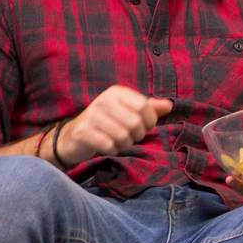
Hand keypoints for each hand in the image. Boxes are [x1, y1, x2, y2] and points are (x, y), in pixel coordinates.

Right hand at [55, 86, 172, 167]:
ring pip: (122, 136)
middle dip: (138, 135)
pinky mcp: (82, 132)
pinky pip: (108, 145)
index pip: (144, 106)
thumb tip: (169, 105)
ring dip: (125, 144)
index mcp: (117, 92)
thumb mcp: (128, 111)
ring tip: (120, 142)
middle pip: (135, 122)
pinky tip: (108, 147)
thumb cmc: (107, 123)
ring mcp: (91, 115)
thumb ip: (149, 108)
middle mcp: (103, 100)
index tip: (145, 126)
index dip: (149, 121)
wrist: (73, 136)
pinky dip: (113, 150)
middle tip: (132, 137)